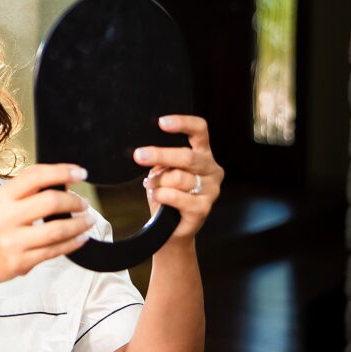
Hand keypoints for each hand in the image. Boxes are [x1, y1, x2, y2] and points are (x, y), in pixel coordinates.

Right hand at [0, 164, 92, 288]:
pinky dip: (72, 243)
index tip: (80, 173)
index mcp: (0, 198)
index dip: (62, 172)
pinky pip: (54, 251)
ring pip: (57, 230)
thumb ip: (25, 192)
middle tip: (83, 202)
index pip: (35, 177)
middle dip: (74, 201)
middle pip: (50, 202)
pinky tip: (80, 238)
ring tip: (88, 220)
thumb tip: (59, 180)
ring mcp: (13, 242)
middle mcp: (5, 218)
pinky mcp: (21, 262)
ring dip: (79, 224)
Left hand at [134, 115, 223, 240]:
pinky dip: (162, 195)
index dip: (183, 123)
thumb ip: (163, 160)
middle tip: (139, 156)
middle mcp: (211, 169)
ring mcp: (211, 190)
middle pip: (187, 156)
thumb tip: (144, 152)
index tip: (162, 122)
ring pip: (178, 178)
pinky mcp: (203, 208)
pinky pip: (176, 196)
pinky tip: (158, 197)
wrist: (171, 229)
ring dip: (158, 182)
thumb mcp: (164, 171)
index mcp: (203, 154)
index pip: (200, 130)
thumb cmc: (167, 194)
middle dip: (160, 155)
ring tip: (152, 186)